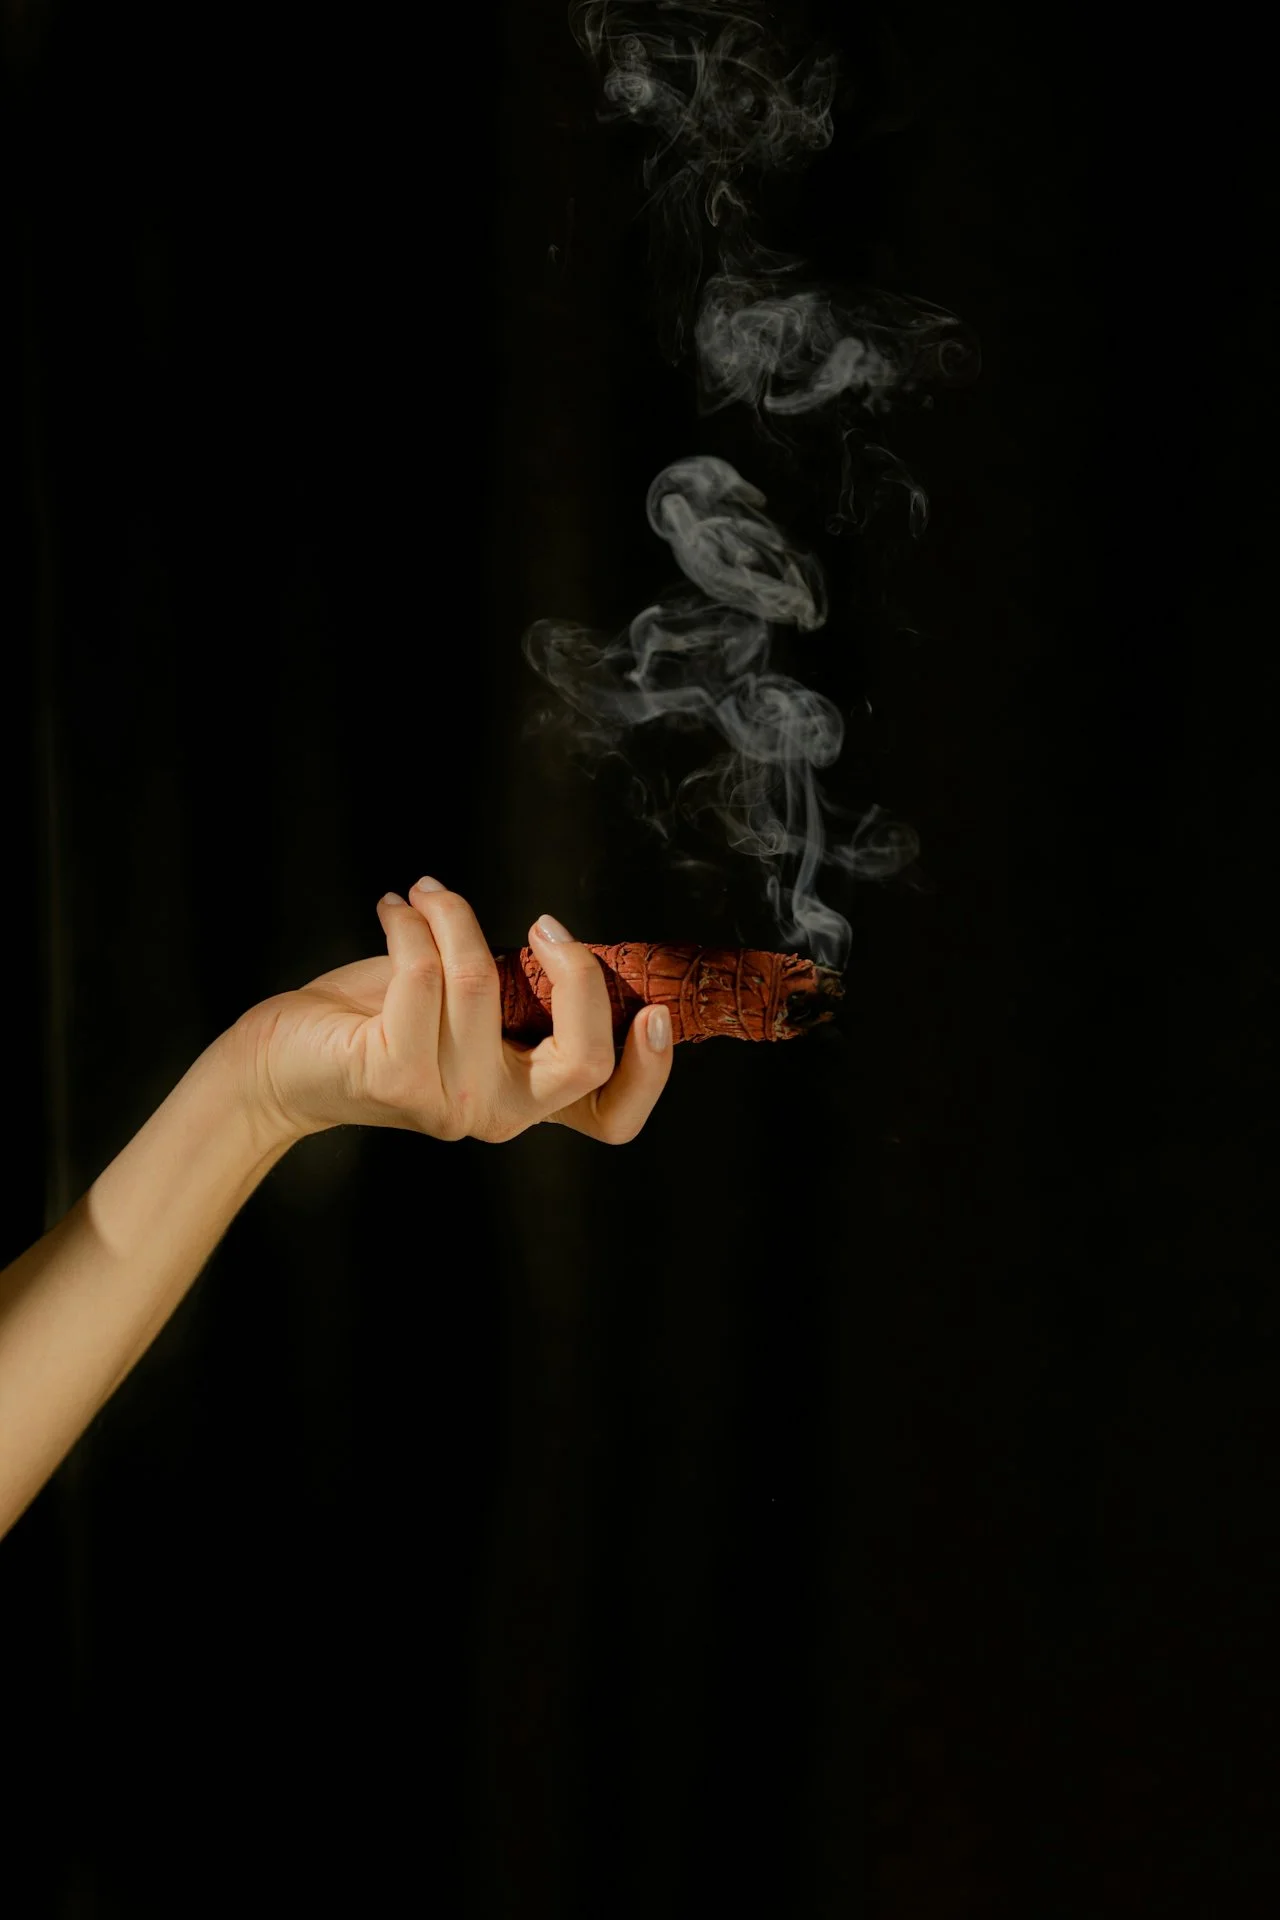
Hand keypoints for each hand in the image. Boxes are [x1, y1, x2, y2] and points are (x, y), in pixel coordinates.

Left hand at [228, 879, 673, 1145]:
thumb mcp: (470, 1008)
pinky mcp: (395, 1074)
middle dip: (576, 974)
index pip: (613, 1117)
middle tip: (541, 925)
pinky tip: (396, 907)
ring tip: (428, 894)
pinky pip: (423, 972)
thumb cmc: (380, 1020)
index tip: (656, 1009)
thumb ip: (523, 993)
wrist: (283, 1060)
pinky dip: (412, 921)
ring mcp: (448, 1102)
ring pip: (483, 985)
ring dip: (455, 915)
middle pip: (583, 1060)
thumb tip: (567, 939)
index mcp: (527, 1098)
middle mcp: (496, 1112)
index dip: (651, 1071)